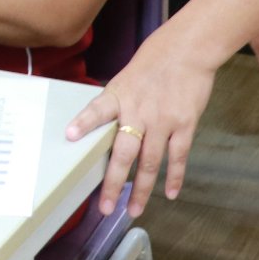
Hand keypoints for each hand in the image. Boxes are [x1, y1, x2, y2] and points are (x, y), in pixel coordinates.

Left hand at [65, 26, 219, 216]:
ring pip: (150, 162)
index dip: (84, 122)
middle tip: (106, 207)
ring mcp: (163, 120)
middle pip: (124, 152)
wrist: (188, 50)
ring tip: (133, 209)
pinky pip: (178, 156)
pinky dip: (173, 177)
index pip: (97, 110)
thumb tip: (105, 131)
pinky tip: (168, 193)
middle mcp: (139, 111)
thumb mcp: (126, 79)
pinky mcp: (184, 124)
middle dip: (114, 183)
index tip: (70, 136)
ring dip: (142, 189)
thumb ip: (117, 106)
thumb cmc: (153, 63)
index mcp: (119, 96)